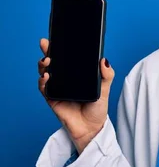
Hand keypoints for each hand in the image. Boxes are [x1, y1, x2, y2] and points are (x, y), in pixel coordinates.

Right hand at [37, 38, 114, 153]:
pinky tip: (46, 77)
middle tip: (46, 45)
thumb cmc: (98, 108)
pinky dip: (43, 82)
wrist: (91, 128)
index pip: (67, 58)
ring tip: (47, 61)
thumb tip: (104, 60)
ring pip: (45, 72)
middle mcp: (65, 79)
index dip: (59, 48)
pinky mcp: (52, 98)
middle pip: (53, 63)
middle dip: (47, 52)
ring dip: (43, 66)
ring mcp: (57, 88)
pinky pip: (44, 88)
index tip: (54, 38)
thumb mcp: (105, 88)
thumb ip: (107, 74)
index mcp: (77, 74)